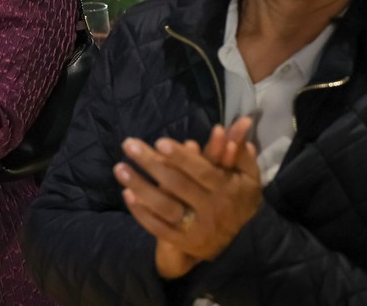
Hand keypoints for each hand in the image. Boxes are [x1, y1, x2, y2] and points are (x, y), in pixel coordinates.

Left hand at [113, 116, 261, 277]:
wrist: (240, 243)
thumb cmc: (238, 199)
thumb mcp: (247, 176)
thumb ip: (240, 151)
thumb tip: (241, 123)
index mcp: (226, 189)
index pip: (201, 171)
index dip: (180, 157)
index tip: (159, 141)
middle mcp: (212, 210)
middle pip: (177, 185)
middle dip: (151, 163)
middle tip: (129, 145)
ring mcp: (196, 228)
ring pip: (165, 207)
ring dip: (140, 187)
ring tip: (120, 168)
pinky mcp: (183, 242)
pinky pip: (159, 227)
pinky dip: (142, 212)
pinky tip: (127, 194)